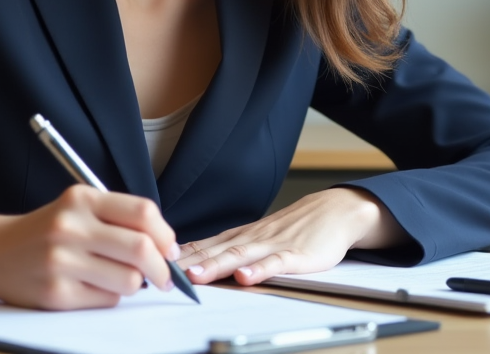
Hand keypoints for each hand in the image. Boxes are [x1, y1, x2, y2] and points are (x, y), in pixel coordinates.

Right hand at [0, 185, 178, 309]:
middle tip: (164, 277)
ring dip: (134, 284)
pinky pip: (107, 300)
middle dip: (162, 268)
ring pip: (129, 280)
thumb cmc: (45, 231)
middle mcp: (71, 226)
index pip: (142, 211)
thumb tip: (167, 246)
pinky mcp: (57, 293)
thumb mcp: (77, 208)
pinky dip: (110, 296)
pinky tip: (92, 287)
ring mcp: (62, 261)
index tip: (171, 248)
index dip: (166, 233)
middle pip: (142, 248)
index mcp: (81, 199)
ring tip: (119, 278)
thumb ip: (119, 219)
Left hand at [176, 187, 406, 285]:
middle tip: (165, 272)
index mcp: (241, 236)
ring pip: (240, 256)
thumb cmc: (296, 228)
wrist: (335, 212)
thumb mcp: (259, 237)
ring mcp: (273, 245)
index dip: (180, 257)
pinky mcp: (296, 254)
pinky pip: (275, 262)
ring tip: (196, 276)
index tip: (155, 264)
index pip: (204, 246)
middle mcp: (252, 238)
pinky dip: (260, 270)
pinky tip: (246, 276)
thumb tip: (194, 260)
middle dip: (189, 263)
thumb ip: (230, 249)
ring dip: (216, 266)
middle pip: (215, 251)